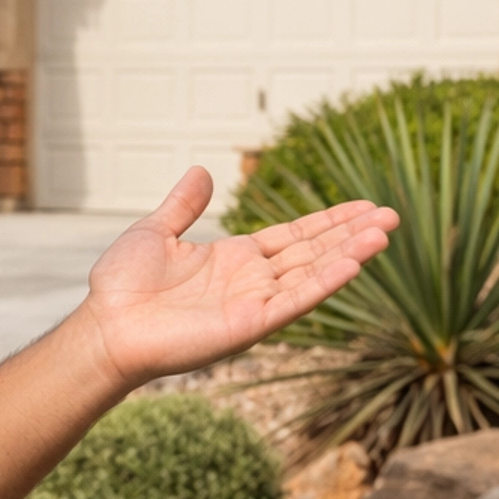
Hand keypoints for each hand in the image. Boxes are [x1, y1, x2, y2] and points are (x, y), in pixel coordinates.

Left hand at [81, 165, 398, 391]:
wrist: (106, 326)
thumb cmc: (123, 286)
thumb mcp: (155, 231)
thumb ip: (183, 205)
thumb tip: (201, 171)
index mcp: (235, 258)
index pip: (294, 235)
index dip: (329, 221)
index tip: (365, 206)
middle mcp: (252, 281)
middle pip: (314, 252)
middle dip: (352, 234)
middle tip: (393, 215)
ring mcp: (254, 303)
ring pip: (312, 274)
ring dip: (349, 255)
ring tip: (384, 233)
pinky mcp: (250, 325)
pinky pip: (294, 302)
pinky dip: (323, 283)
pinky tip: (352, 264)